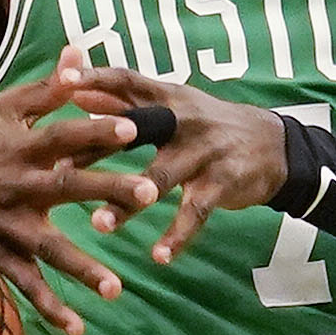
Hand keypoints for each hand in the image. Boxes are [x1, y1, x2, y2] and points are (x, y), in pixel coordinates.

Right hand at [0, 46, 157, 333]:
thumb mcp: (2, 115)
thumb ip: (47, 88)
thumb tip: (82, 49)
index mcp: (21, 150)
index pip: (62, 135)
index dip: (94, 128)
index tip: (132, 127)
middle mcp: (15, 187)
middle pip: (65, 187)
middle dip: (106, 189)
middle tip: (147, 193)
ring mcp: (4, 226)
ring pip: (46, 248)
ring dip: (82, 268)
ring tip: (117, 289)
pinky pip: (23, 287)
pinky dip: (48, 309)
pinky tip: (78, 329)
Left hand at [65, 67, 288, 263]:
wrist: (275, 145)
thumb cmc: (207, 125)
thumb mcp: (171, 105)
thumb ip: (123, 101)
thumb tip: (73, 91)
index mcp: (167, 96)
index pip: (126, 80)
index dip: (95, 77)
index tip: (62, 78)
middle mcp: (184, 119)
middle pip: (139, 126)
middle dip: (101, 143)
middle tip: (61, 165)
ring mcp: (205, 151)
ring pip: (161, 176)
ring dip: (129, 202)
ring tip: (98, 225)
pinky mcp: (223, 182)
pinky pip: (196, 212)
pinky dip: (178, 235)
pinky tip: (159, 257)